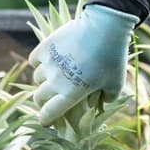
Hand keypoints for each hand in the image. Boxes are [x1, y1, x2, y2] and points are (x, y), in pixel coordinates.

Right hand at [29, 3, 137, 124]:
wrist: (104, 27)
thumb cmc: (112, 57)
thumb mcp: (116, 83)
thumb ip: (108, 98)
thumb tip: (100, 104)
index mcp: (71, 94)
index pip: (50, 113)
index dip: (46, 120)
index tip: (46, 121)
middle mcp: (56, 81)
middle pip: (39, 97)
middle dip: (43, 102)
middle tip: (49, 100)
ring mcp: (48, 64)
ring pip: (37, 78)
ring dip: (43, 81)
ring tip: (53, 77)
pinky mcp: (45, 47)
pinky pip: (34, 60)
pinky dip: (38, 63)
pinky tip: (47, 61)